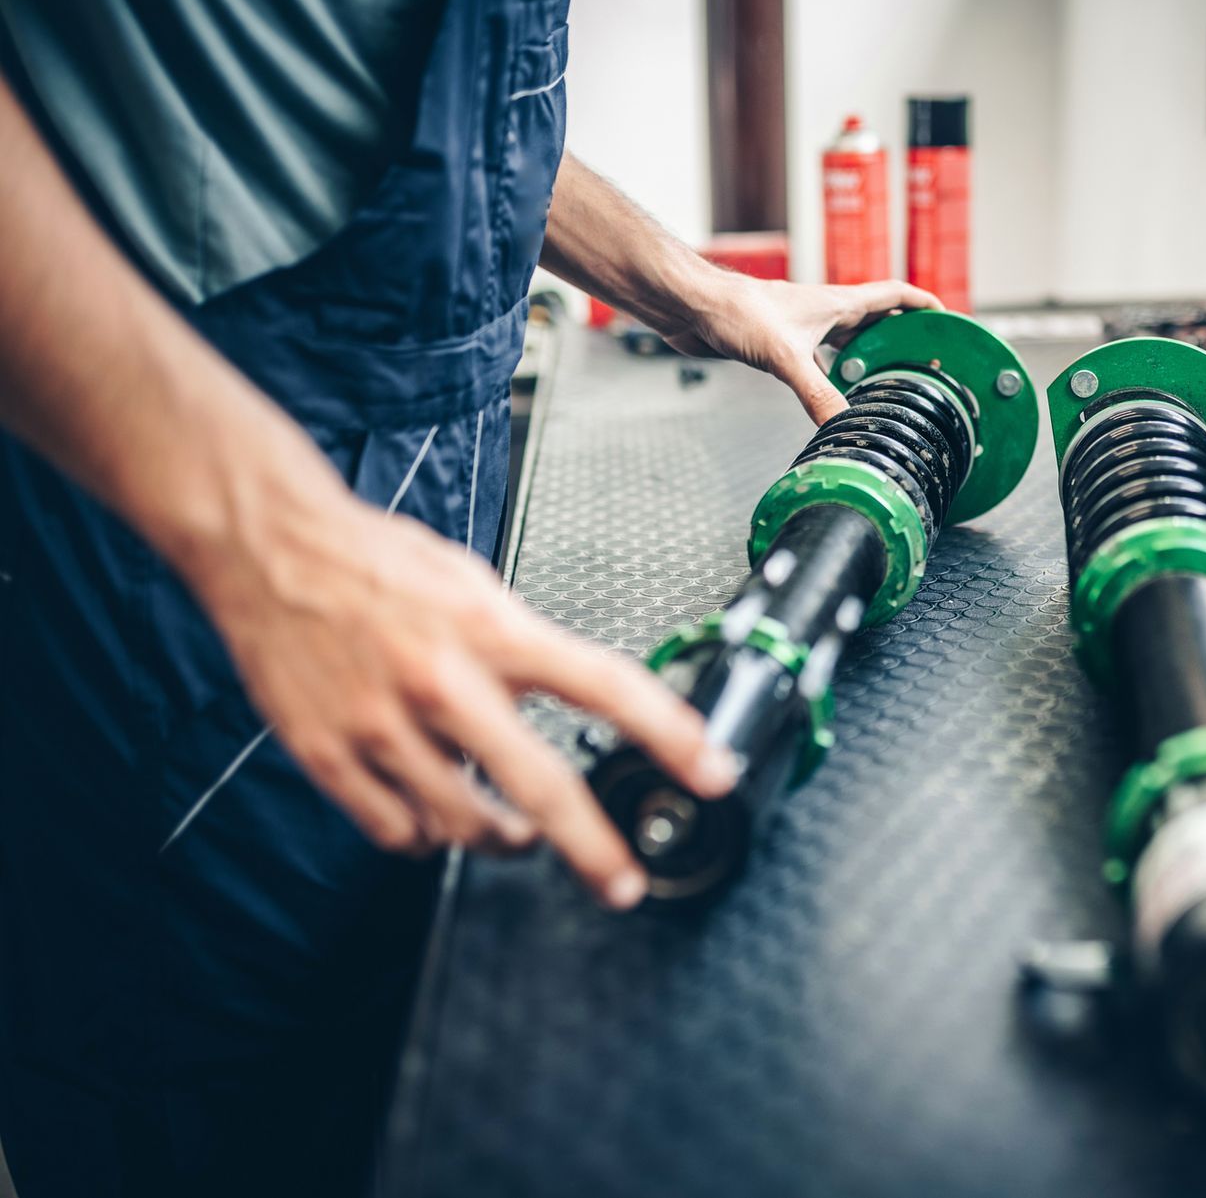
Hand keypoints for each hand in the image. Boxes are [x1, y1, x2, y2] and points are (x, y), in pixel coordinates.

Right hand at [191, 495, 737, 908]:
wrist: (269, 547)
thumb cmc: (376, 563)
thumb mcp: (474, 584)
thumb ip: (522, 648)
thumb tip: (571, 700)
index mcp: (491, 630)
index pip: (605, 684)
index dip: (670, 733)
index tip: (712, 772)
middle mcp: (442, 680)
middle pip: (539, 784)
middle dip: (591, 846)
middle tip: (621, 881)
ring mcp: (382, 724)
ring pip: (464, 825)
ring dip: (501, 837)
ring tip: (513, 827)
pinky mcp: (328, 754)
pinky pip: (398, 832)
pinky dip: (425, 834)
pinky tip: (433, 810)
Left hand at [666, 272, 942, 423]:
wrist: (692, 307)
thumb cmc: (736, 313)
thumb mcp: (784, 357)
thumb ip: (816, 393)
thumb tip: (843, 425)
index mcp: (837, 304)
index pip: (894, 295)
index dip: (922, 304)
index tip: (946, 318)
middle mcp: (824, 312)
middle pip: (877, 319)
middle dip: (903, 335)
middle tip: (923, 359)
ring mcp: (803, 326)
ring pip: (849, 338)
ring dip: (870, 354)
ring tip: (888, 380)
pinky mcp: (781, 341)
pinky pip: (821, 356)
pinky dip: (835, 371)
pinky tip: (833, 391)